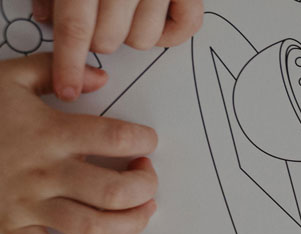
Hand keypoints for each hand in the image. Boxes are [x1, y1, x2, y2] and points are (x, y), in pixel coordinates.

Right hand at [0, 55, 157, 233]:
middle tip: (146, 176)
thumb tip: (101, 78)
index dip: (142, 140)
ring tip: (143, 211)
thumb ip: (54, 71)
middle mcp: (42, 172)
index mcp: (48, 133)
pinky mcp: (12, 227)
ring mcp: (27, 204)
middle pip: (114, 191)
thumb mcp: (8, 77)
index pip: (115, 138)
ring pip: (93, 227)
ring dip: (131, 224)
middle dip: (145, 187)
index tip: (146, 142)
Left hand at [34, 0, 204, 100]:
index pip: (77, 29)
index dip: (70, 64)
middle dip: (100, 39)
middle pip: (111, 40)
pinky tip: (155, 19)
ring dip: (131, 33)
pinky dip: (172, 32)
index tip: (68, 89)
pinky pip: (186, 27)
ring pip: (144, 40)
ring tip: (125, 12)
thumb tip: (47, 20)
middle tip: (98, 20)